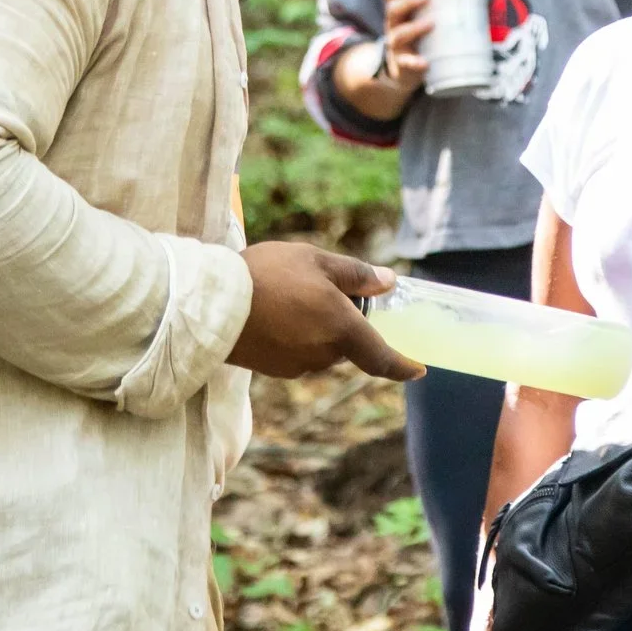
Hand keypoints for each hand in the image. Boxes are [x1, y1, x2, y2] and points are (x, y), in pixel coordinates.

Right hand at [228, 243, 424, 381]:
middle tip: (321, 288)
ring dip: (316, 327)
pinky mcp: (274, 369)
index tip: (419, 368)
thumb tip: (388, 282)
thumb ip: (356, 275)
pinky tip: (272, 310)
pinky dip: (295, 334)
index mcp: (342, 329)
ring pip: (322, 347)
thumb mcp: (316, 261)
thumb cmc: (268, 275)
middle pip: (347, 343)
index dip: (402, 365)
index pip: (381, 358)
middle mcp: (324, 355)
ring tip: (288, 293)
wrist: (212, 305)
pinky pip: (297, 351)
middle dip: (343, 322)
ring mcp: (297, 365)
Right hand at [375, 0, 434, 91]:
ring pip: (398, 35)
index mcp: (400, 11)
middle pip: (392, 10)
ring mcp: (396, 46)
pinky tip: (424, 63)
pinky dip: (414, 62)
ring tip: (431, 23)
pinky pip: (405, 63)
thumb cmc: (422, 39)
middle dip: (408, 1)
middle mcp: (394, 26)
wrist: (406, 73)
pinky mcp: (402, 65)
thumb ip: (445, 6)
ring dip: (414, 28)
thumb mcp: (426, 19)